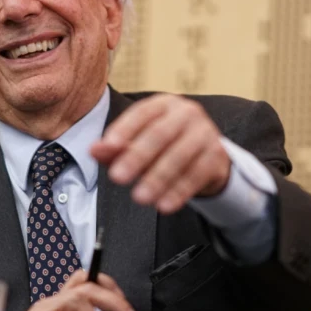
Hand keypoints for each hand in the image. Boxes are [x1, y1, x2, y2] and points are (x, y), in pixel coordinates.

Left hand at [91, 94, 230, 214]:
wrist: (206, 155)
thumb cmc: (165, 145)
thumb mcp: (138, 142)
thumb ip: (115, 147)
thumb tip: (93, 150)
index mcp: (163, 104)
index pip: (141, 113)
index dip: (123, 129)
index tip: (107, 147)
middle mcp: (186, 113)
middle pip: (160, 134)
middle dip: (137, 157)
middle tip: (117, 177)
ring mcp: (205, 133)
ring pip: (179, 156)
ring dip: (157, 178)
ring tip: (139, 197)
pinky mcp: (217, 156)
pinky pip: (196, 175)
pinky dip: (179, 192)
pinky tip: (164, 205)